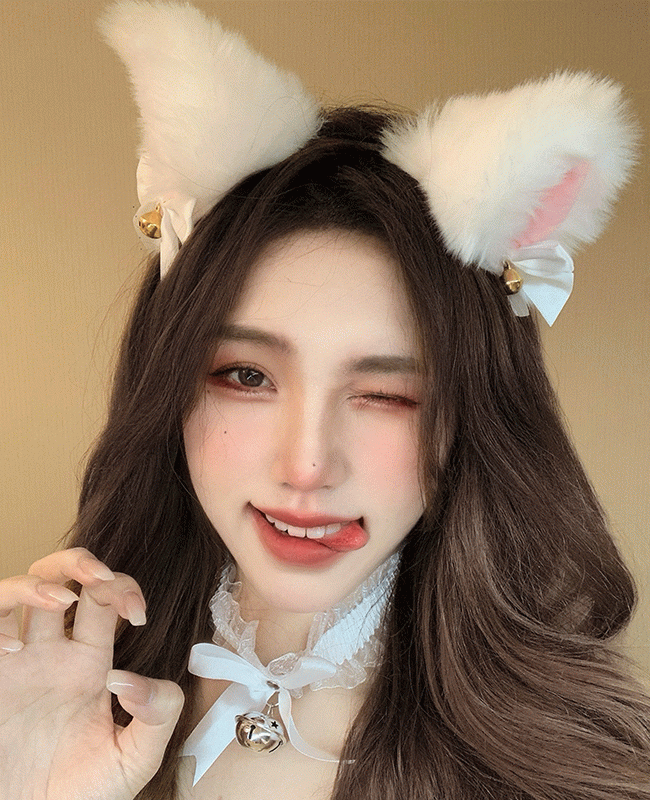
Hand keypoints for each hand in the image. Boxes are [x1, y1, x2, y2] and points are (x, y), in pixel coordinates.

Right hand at [0, 547, 183, 799]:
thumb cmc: (83, 795)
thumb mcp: (135, 759)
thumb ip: (157, 715)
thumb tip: (131, 677)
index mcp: (89, 662)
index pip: (106, 600)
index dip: (124, 590)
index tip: (138, 613)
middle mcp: (52, 654)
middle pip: (61, 578)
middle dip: (81, 563)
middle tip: (99, 578)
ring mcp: (15, 664)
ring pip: (17, 592)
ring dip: (37, 583)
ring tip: (59, 600)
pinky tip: (13, 648)